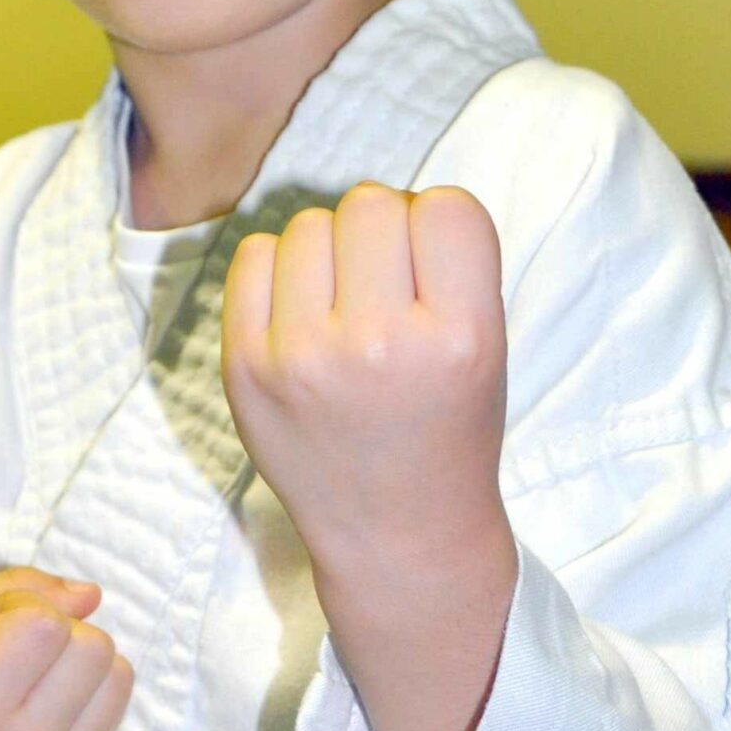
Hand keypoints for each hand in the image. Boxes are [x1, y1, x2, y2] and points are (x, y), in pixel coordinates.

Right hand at [0, 567, 134, 730]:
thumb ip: (11, 590)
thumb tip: (91, 593)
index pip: (44, 622)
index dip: (16, 606)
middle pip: (92, 644)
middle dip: (55, 628)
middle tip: (5, 653)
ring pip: (116, 671)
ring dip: (78, 657)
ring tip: (28, 675)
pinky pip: (114, 704)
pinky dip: (89, 686)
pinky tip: (45, 697)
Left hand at [220, 182, 508, 572]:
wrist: (396, 537)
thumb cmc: (446, 430)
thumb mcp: (487, 350)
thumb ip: (448, 266)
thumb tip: (387, 194)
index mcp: (458, 339)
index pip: (448, 207)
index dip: (443, 229)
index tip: (437, 270)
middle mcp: (378, 346)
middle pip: (373, 202)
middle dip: (384, 235)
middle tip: (389, 290)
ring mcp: (302, 356)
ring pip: (311, 223)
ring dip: (331, 252)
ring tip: (346, 309)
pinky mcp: (244, 367)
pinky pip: (255, 254)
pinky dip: (279, 272)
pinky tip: (303, 316)